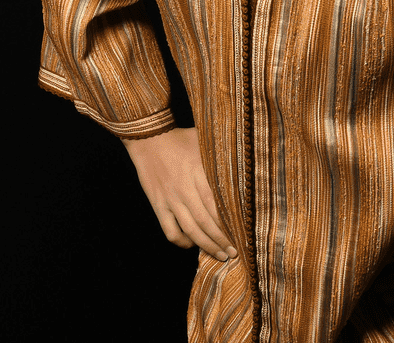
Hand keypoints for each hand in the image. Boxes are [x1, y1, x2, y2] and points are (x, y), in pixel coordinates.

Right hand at [122, 127, 237, 260]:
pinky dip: (181, 242)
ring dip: (207, 246)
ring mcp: (171, 200)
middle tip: (235, 252)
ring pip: (191, 230)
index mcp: (199, 174)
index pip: (217, 206)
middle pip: (207, 222)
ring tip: (220, 255)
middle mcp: (185, 190)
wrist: (149, 139)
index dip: (229, 224)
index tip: (243, 234)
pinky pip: (170, 230)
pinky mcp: (158, 205)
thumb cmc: (180, 139)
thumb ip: (221, 156)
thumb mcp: (204, 142)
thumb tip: (245, 160)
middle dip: (222, 241)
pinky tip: (191, 244)